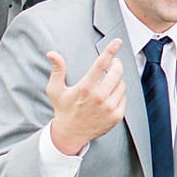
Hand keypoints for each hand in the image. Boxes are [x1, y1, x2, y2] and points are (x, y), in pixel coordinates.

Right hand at [45, 40, 125, 154]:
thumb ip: (57, 70)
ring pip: (122, 84)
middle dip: (116, 65)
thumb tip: (52, 54)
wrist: (70, 135)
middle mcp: (99, 97)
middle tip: (113, 64)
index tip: (118, 41)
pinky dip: (118, 94)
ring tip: (106, 85)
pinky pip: (124, 97)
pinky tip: (108, 98)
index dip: (110, 50)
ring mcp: (109, 107)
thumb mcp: (55, 90)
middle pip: (117, 72)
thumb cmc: (63, 110)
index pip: (101, 64)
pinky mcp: (116, 116)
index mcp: (86, 87)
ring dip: (117, 81)